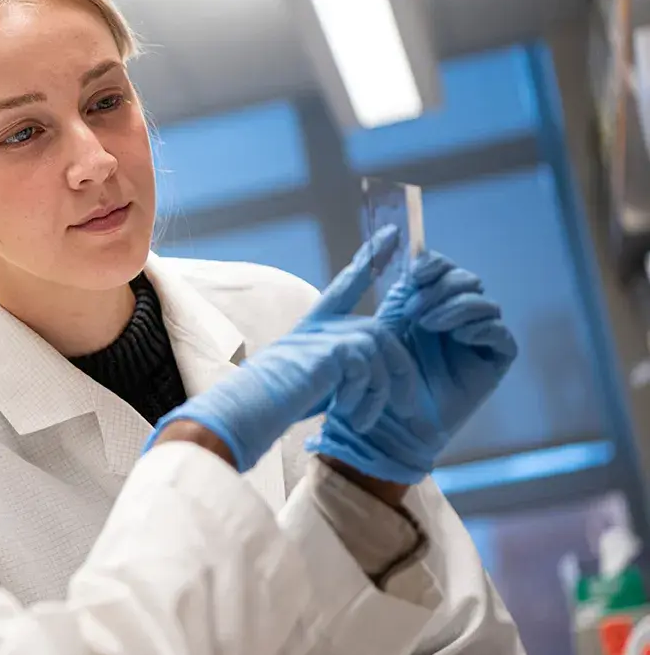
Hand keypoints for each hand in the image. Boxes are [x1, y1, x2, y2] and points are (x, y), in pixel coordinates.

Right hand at [152, 228, 414, 472]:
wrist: (246, 410)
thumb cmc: (270, 404)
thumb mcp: (310, 380)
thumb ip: (337, 368)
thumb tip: (371, 374)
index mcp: (312, 328)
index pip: (345, 286)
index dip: (367, 259)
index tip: (390, 234)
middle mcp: (318, 325)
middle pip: (378, 332)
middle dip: (401, 371)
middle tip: (407, 407)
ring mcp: (323, 335)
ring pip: (378, 351)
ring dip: (383, 392)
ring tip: (368, 421)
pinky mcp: (328, 351)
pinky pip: (368, 369)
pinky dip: (367, 399)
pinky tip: (355, 420)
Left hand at [306, 250, 517, 484]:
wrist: (385, 421)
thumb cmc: (378, 376)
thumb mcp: (382, 324)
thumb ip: (394, 288)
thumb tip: (398, 242)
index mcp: (428, 303)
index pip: (443, 268)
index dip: (432, 264)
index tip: (413, 273)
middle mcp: (456, 317)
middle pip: (465, 280)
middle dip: (440, 286)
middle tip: (413, 308)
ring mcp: (477, 339)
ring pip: (483, 302)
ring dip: (455, 306)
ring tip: (426, 323)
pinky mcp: (494, 362)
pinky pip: (500, 333)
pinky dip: (479, 327)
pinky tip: (455, 334)